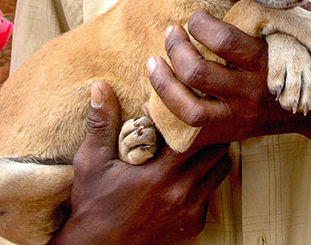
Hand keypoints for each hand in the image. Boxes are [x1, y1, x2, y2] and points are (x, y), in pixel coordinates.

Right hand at [51, 81, 230, 244]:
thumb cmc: (92, 202)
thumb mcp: (91, 162)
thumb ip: (100, 123)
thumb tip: (99, 86)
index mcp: (158, 174)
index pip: (195, 134)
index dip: (190, 116)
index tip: (180, 106)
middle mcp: (180, 193)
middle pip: (216, 148)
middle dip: (207, 131)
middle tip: (194, 119)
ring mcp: (190, 211)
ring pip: (220, 169)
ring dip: (210, 153)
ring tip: (194, 143)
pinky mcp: (194, 224)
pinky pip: (213, 191)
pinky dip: (205, 178)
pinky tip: (187, 171)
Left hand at [147, 11, 310, 149]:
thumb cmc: (309, 61)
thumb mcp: (309, 30)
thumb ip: (291, 9)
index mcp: (267, 62)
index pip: (225, 41)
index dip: (200, 25)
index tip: (194, 17)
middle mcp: (250, 92)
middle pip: (198, 73)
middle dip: (175, 48)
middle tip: (171, 33)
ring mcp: (240, 117)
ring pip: (189, 108)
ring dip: (163, 84)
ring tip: (153, 62)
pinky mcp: (231, 133)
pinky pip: (190, 135)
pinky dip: (165, 119)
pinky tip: (151, 101)